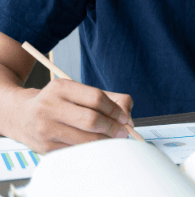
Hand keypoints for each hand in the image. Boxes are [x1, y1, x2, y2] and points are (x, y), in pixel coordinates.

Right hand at [12, 79, 133, 153]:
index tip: (124, 117)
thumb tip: (129, 117)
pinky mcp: (45, 147)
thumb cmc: (60, 102)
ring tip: (112, 138)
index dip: (115, 109)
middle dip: (112, 127)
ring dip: (104, 141)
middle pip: (91, 120)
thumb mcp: (79, 92)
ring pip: (85, 139)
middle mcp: (49, 107)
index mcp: (60, 88)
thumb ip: (110, 99)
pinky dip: (91, 148)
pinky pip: (76, 150)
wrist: (22, 116)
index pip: (96, 98)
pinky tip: (95, 144)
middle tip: (122, 132)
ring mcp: (45, 128)